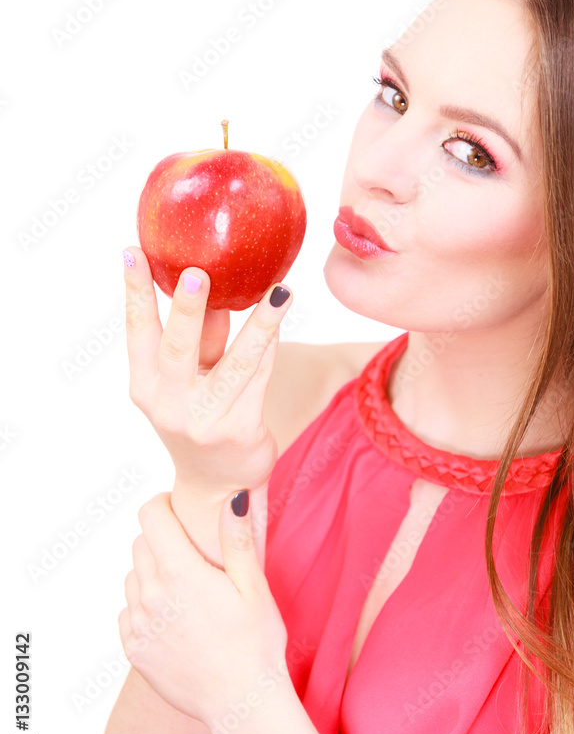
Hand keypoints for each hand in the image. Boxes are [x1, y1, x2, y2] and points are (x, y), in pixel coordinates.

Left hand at [118, 488, 288, 732]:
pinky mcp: (134, 649)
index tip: (181, 512)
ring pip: (133, 577)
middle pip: (141, 543)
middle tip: (195, 557)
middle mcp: (151, 595)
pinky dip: (146, 607)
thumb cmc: (257, 643)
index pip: (151, 515)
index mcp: (181, 572)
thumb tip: (232, 497)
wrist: (242, 704)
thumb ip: (237, 539)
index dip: (165, 505)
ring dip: (153, 573)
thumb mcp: (255, 586)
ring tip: (189, 592)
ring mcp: (139, 624)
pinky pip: (129, 611)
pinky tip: (177, 619)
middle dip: (163, 540)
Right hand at [122, 246, 293, 499]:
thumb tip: (218, 282)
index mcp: (146, 386)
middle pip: (178, 349)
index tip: (132, 251)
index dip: (135, 292)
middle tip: (197, 274)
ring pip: (236, 363)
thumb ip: (200, 339)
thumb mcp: (189, 379)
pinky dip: (272, 344)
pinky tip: (282, 314)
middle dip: (188, 310)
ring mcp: (205, 420)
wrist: (219, 482)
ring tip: (279, 290)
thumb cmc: (201, 414)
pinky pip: (261, 377)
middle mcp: (170, 404)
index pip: (137, 332)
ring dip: (260, 324)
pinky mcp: (241, 430)